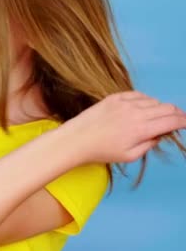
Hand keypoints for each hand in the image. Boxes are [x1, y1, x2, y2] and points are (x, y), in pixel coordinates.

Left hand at [63, 90, 185, 163]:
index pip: (172, 121)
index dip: (184, 121)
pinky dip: (145, 100)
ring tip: (157, 117)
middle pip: (166, 108)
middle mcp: (135, 113)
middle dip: (176, 114)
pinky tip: (144, 108)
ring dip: (160, 108)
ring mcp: (124, 102)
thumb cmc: (101, 151)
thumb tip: (161, 134)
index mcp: (141, 129)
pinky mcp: (114, 97)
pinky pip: (138, 95)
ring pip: (153, 101)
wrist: (76, 139)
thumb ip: (149, 144)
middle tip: (178, 119)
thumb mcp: (130, 155)